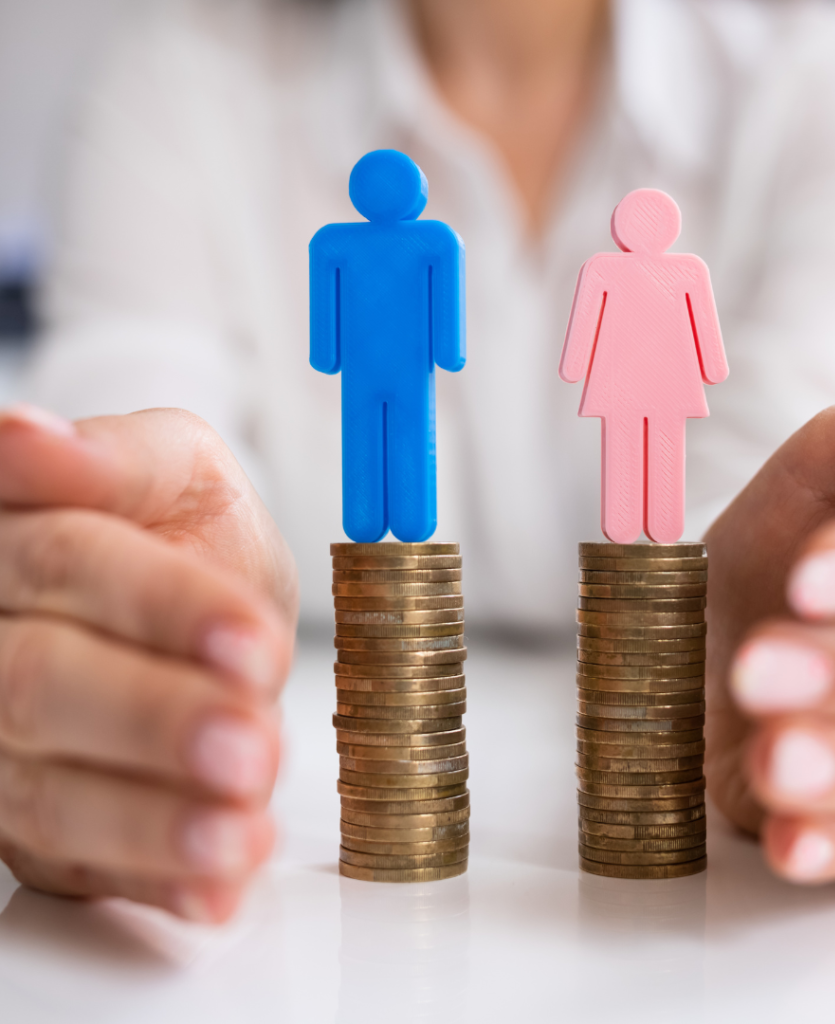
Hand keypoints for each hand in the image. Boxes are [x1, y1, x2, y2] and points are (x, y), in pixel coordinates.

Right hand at [0, 405, 297, 920]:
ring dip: (152, 821)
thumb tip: (29, 437)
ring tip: (239, 834)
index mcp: (17, 539)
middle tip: (249, 746)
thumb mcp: (175, 466)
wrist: (195, 597)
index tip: (252, 639)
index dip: (161, 606)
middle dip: (154, 720)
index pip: (71, 565)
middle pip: (43, 685)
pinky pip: (85, 863)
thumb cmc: (181, 525)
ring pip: (49, 791)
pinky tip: (218, 890)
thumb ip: (115, 459)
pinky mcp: (40, 824)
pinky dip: (156, 882)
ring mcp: (6, 745)